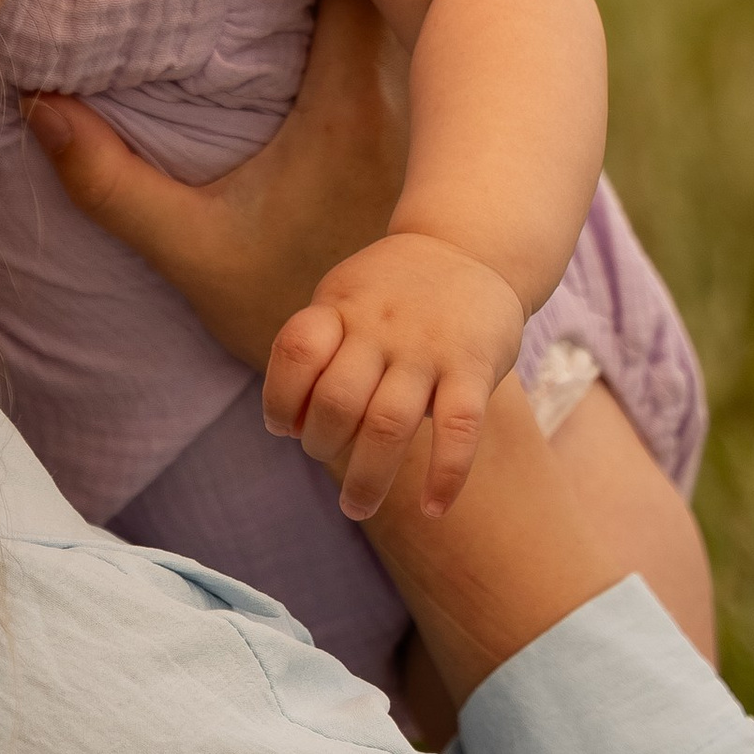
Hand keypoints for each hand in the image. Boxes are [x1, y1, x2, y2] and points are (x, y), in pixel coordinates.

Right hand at [22, 0, 407, 369]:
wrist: (379, 382)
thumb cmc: (291, 308)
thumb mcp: (189, 250)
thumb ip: (109, 182)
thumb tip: (35, 106)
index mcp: (345, 105)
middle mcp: (401, 97)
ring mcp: (428, 118)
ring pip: (412, 12)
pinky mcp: (432, 142)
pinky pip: (417, 50)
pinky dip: (382, 20)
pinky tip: (335, 8)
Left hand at [264, 232, 524, 523]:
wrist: (471, 245)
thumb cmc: (392, 291)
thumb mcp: (344, 298)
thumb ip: (317, 351)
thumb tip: (287, 427)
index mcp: (342, 307)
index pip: (296, 351)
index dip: (279, 397)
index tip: (283, 426)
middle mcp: (381, 327)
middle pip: (339, 401)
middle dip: (322, 444)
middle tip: (327, 456)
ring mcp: (428, 347)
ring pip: (390, 425)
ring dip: (368, 478)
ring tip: (357, 507)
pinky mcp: (474, 365)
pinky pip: (459, 429)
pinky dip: (446, 475)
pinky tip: (433, 508)